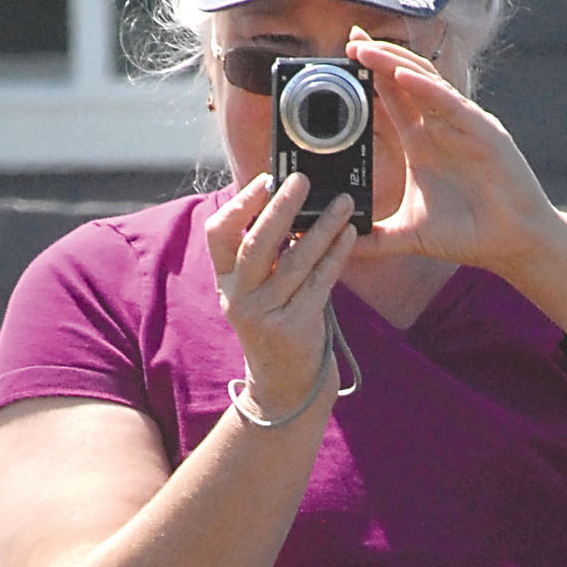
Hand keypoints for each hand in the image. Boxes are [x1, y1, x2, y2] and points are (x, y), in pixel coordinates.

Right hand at [204, 174, 356, 416]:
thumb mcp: (258, 292)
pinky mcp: (294, 328)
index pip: (218, 234)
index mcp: (226, 281)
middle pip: (256, 243)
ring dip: (321, 227)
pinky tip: (348, 235)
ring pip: (295, 261)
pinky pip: (319, 282)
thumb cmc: (278, 325)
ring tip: (342, 203)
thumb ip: (266, 255)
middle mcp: (238, 298)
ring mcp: (264, 315)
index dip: (239, 204)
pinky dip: (336, 255)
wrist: (286, 387)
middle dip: (280, 208)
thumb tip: (289, 201)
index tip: (264, 180)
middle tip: (302, 180)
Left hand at [345, 28, 559, 279]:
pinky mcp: (484, 133)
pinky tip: (402, 75)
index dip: (370, 74)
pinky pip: (451, 103)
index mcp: (421, 143)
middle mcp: (440, 127)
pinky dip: (427, 88)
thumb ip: (376, 239)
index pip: (392, 97)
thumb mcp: (410, 236)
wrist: (511, 245)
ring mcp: (463, 126)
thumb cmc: (467, 234)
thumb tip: (342, 248)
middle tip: (350, 40)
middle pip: (406, 80)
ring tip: (367, 51)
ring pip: (426, 83)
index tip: (345, 56)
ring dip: (395, 63)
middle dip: (379, 58)